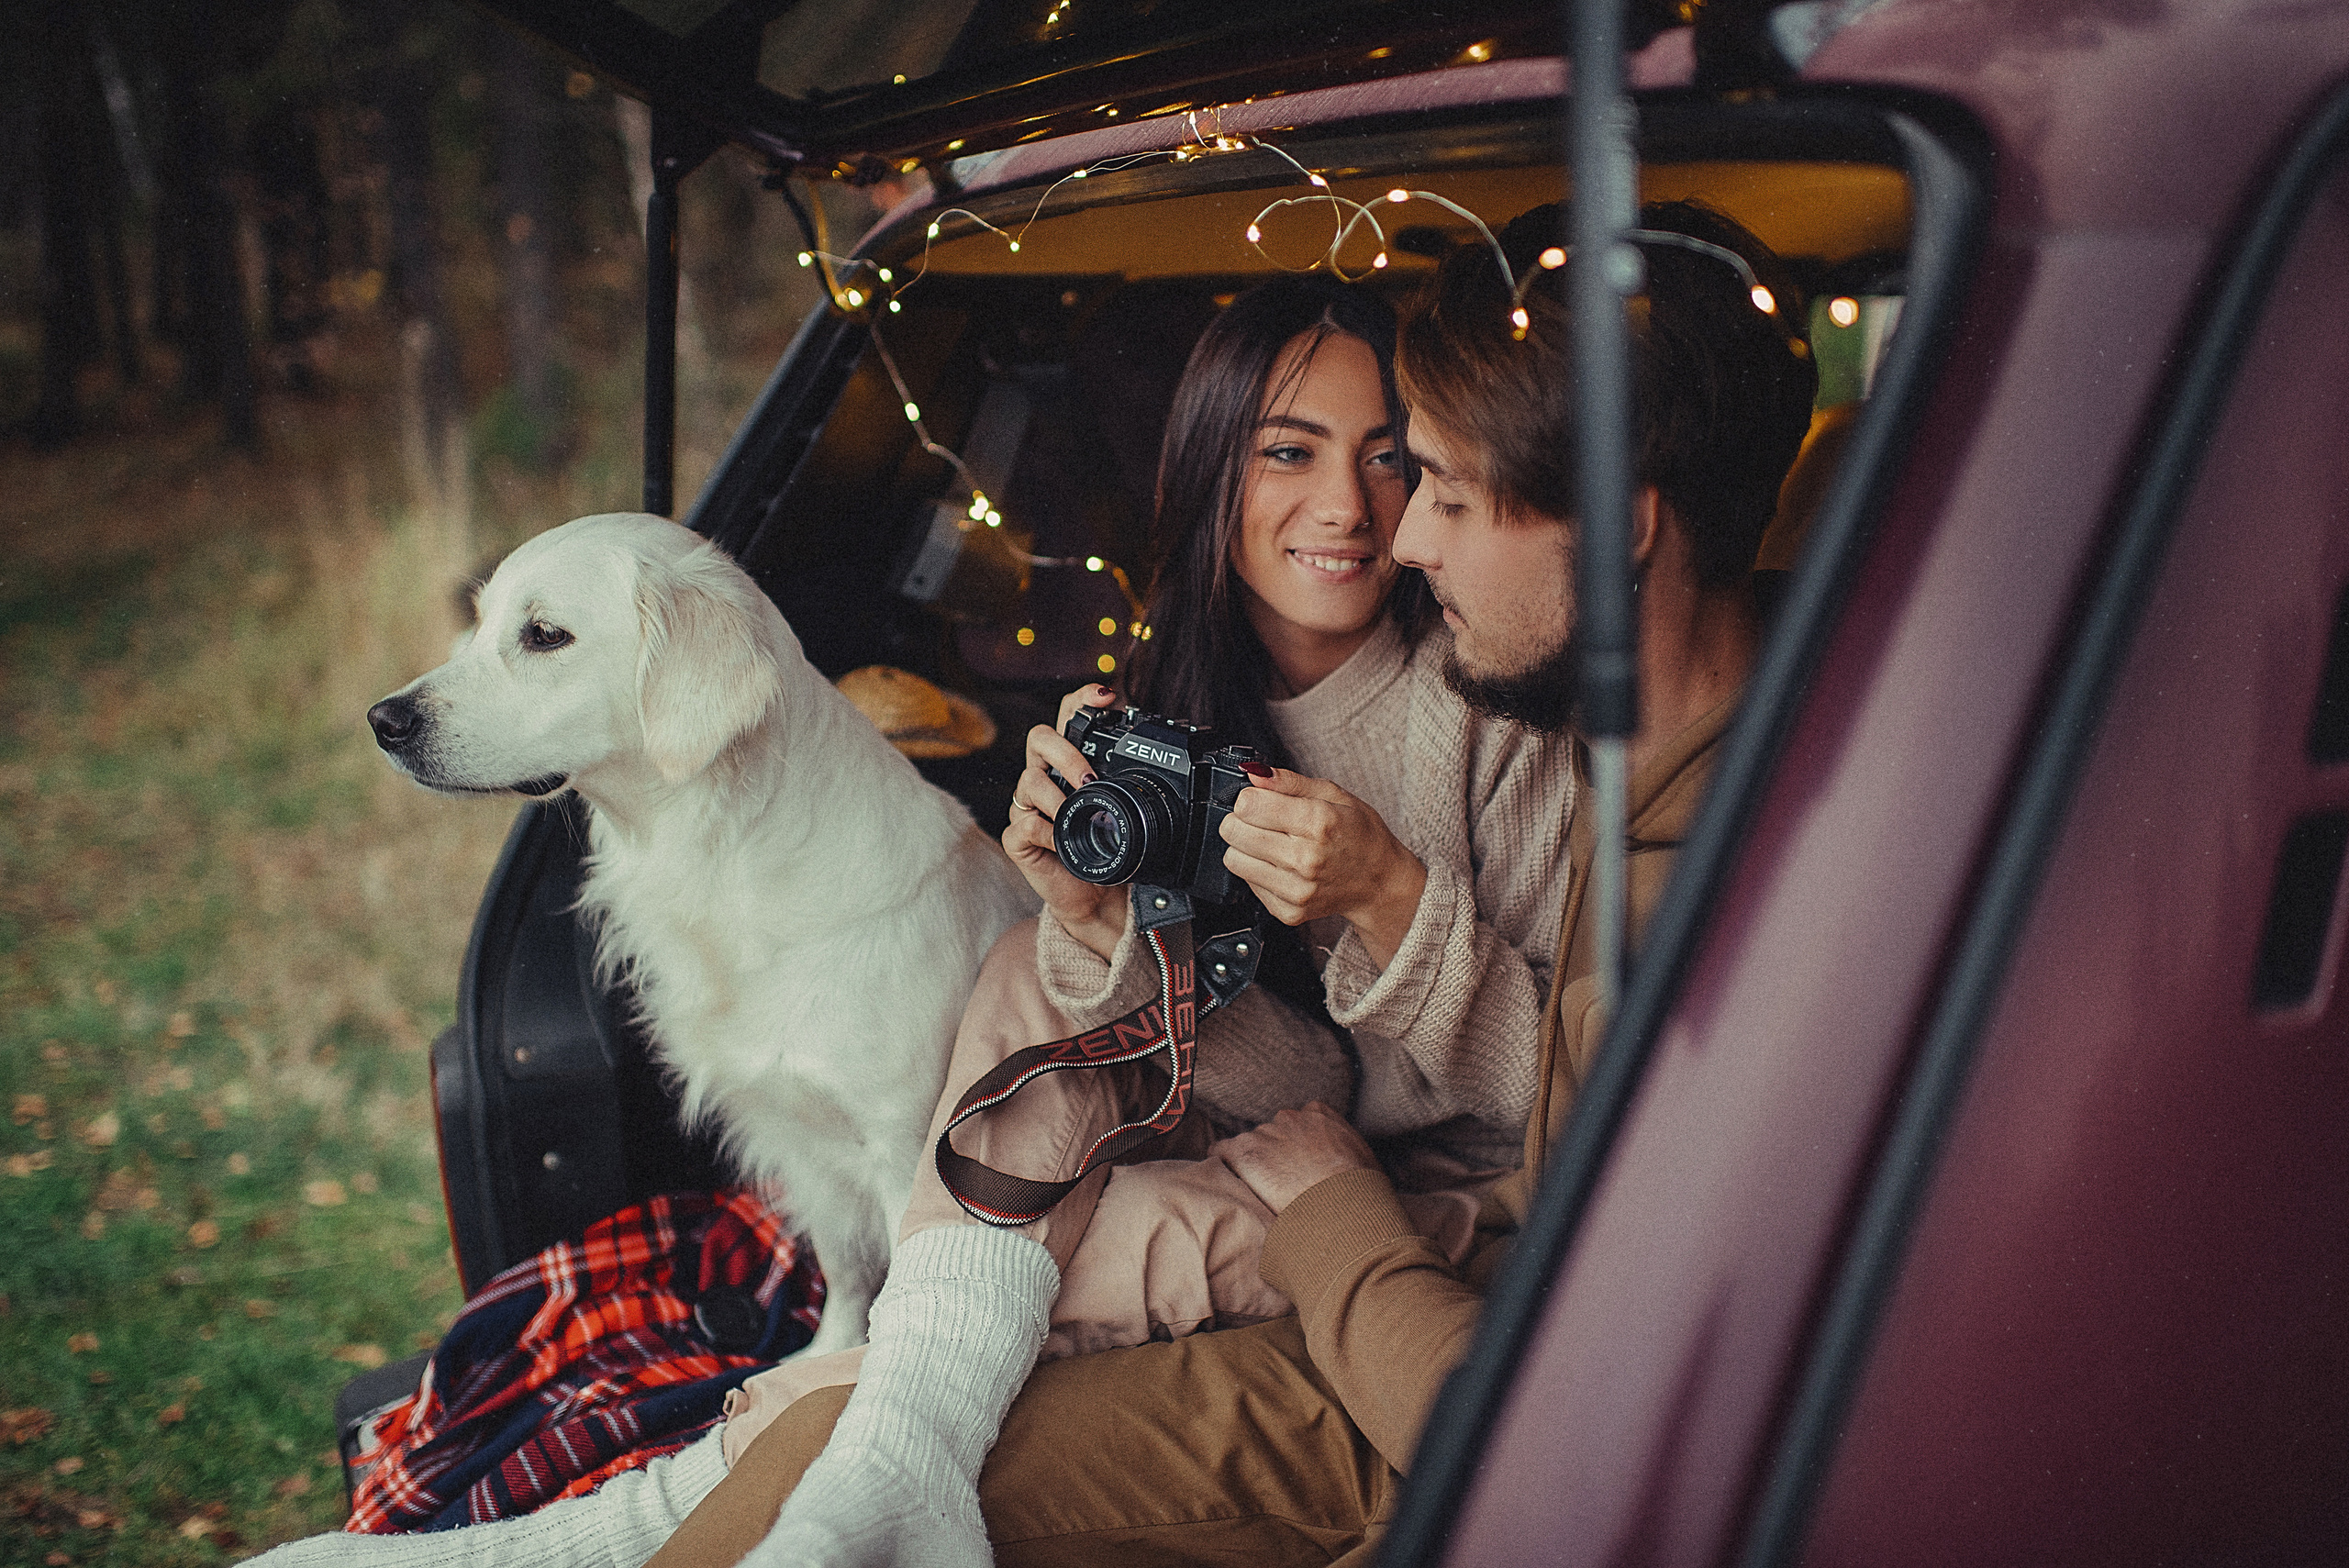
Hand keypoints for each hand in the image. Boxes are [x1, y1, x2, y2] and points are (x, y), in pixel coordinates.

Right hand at [1003, 683, 1128, 959]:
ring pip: (1029, 780)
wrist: (1098, 899)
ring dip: (1058, 797)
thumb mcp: (1132, 812)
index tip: (1105, 697)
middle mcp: (1047, 777)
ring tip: (1079, 813)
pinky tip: (1063, 841)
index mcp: (1072, 762)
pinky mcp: (1018, 836)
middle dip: (1065, 752)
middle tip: (1090, 779)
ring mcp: (1029, 806)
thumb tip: (1183, 749)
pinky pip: (1024, 823)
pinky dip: (1047, 831)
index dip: (1082, 700)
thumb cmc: (1113, 851)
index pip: (1069, 716)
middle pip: (1039, 737)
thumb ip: (1139, 781)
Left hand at [1216, 1102, 1378, 1214]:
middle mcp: (1290, 1116)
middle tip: (1283, 1186)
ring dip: (1254, 1166)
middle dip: (1274, 1156)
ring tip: (1264, 1195)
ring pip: (1249, 1146)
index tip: (1298, 1168)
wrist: (1344, 1205)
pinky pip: (1220, 1152)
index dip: (1295, 1147)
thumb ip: (1344, 1149)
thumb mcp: (1363, 1159)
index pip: (1298, 1123)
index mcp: (1320, 1112)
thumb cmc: (1361, 1191)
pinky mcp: (1245, 1151)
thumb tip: (1343, 1165)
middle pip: (1272, 1134)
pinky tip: (1229, 1184)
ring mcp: (1265, 1132)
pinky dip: (1222, 1166)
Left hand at [1217, 767, 1428, 964]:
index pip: (1248, 805)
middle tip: (1261, 821)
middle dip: (1241, 820)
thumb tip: (1254, 774)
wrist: (1380, 881)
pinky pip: (1247, 884)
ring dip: (1245, 847)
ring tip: (1271, 843)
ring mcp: (1297, 889)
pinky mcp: (1289, 912)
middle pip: (1234, 831)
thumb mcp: (1334, 794)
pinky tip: (1280, 866)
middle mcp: (1306, 859)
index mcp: (1319, 822)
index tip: (1260, 800)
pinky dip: (1258, 872)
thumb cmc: (1360, 834)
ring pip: (1233, 859)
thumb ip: (1290, 782)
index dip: (1249, 798)